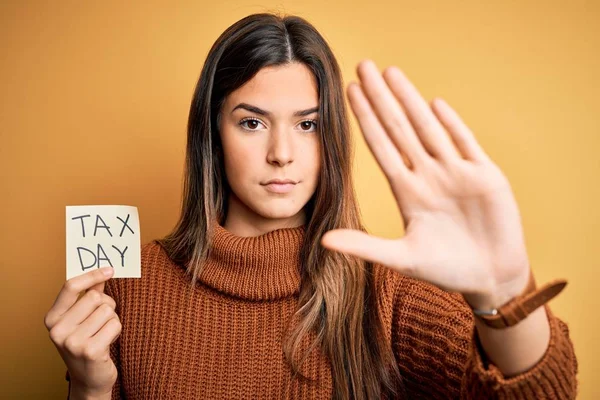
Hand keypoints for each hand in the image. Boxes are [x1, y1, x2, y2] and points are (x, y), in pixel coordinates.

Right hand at [44, 266, 120, 396]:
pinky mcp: (90, 351)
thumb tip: (103, 271)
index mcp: (52, 318)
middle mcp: (58, 330)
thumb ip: (89, 295)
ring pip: (107, 310)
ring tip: (103, 333)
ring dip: (112, 319)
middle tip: (102, 320)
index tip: (110, 269)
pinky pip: (115, 324)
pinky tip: (108, 342)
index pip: (71, 286)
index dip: (92, 275)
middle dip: (106, 305)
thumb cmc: (87, 343)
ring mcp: (73, 342)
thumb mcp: (81, 319)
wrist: (89, 378)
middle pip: (94, 297)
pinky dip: (117, 330)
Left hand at [320, 60, 530, 309]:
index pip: (381, 146)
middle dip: (382, 98)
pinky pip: (466, 145)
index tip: (348, 93)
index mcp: (408, 191)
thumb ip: (365, 246)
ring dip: (411, 101)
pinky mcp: (486, 177)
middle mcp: (429, 175)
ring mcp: (457, 173)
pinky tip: (435, 104)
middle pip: (400, 128)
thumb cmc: (446, 269)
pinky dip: (452, 125)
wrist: (490, 278)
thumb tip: (323, 240)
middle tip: (363, 65)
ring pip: (429, 129)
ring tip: (392, 72)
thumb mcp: (402, 259)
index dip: (366, 120)